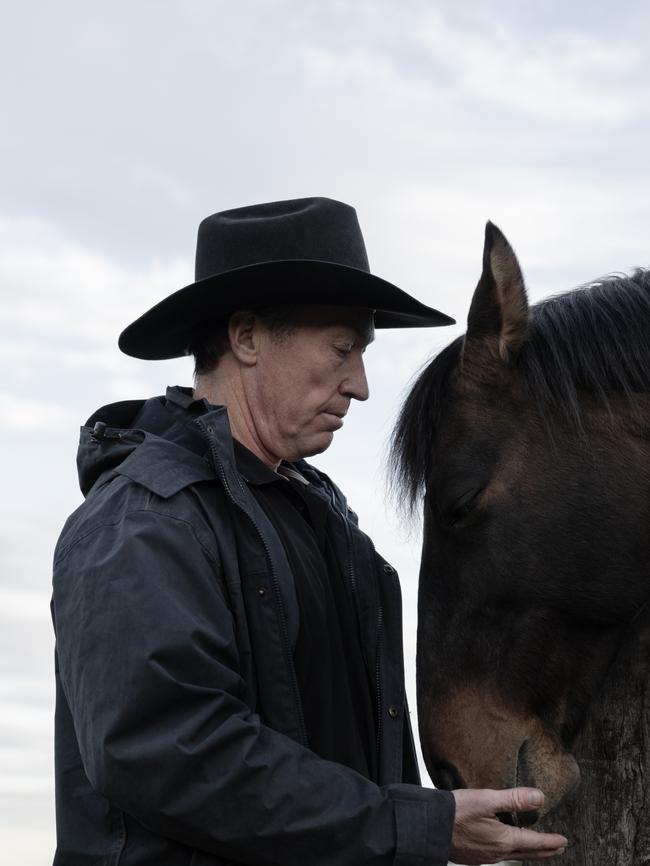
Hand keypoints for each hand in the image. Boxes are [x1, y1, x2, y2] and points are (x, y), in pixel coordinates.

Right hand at [449, 787, 567, 863]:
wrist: (429, 827)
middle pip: (527, 853)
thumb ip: (514, 799)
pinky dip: (510, 851)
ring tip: (535, 847)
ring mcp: (484, 857)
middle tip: (558, 848)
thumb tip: (540, 798)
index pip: (534, 842)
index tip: (564, 841)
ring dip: (528, 851)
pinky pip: (498, 856)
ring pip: (513, 855)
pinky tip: (504, 846)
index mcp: (503, 840)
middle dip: (544, 851)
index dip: (550, 841)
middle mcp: (496, 853)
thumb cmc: (456, 812)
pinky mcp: (473, 857)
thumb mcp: (487, 800)